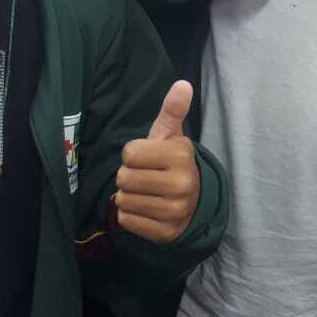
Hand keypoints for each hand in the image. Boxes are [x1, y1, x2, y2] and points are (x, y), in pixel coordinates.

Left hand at [115, 81, 199, 243]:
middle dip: (128, 176)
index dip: (133, 154)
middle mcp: (181, 184)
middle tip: (145, 176)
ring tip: (146, 192)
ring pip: (123, 200)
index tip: (147, 158)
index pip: (129, 153)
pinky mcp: (164, 233)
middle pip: (124, 178)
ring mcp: (174, 212)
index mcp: (181, 156)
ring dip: (128, 196)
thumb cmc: (172, 163)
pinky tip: (146, 209)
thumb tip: (182, 83)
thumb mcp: (172, 135)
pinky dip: (130, 215)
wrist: (193, 202)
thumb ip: (172, 110)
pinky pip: (127, 220)